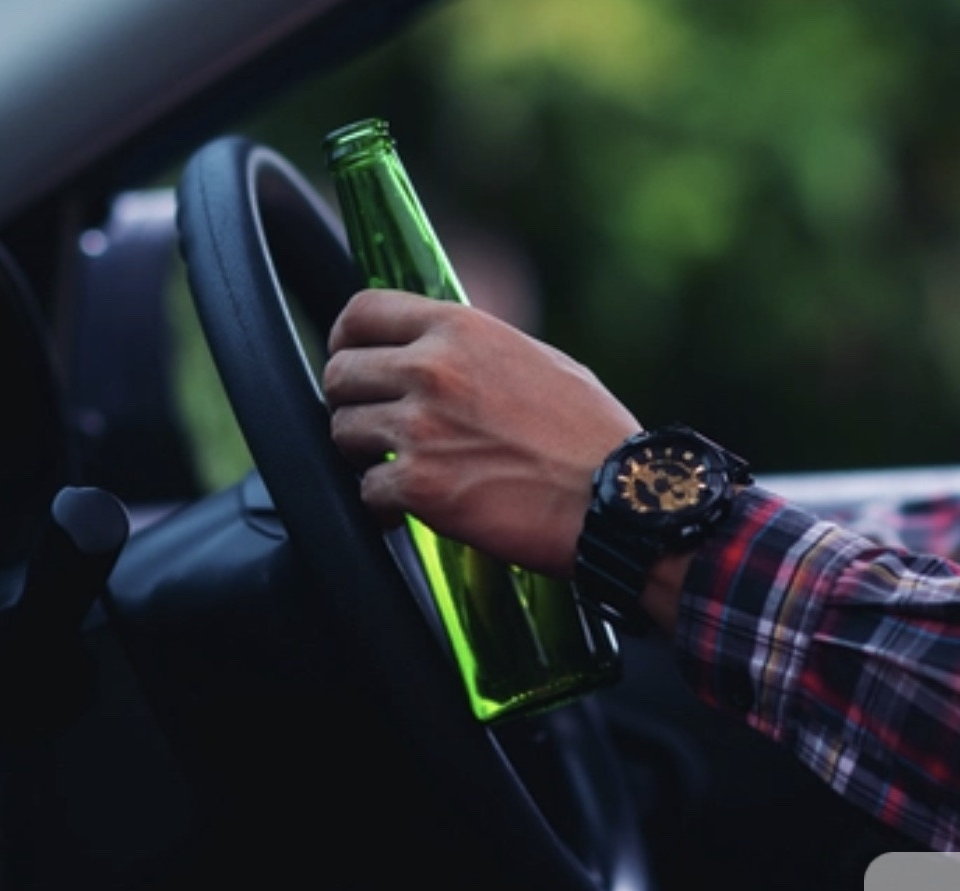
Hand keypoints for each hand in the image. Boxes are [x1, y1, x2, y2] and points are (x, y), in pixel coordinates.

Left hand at [324, 289, 639, 577]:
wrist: (619, 499)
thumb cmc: (592, 436)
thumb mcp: (537, 359)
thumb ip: (478, 350)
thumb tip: (442, 352)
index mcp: (460, 329)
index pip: (363, 310)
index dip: (348, 339)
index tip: (353, 360)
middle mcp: (432, 369)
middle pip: (340, 375)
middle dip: (353, 404)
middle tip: (376, 429)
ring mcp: (420, 428)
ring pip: (343, 433)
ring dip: (366, 456)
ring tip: (401, 470)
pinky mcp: (419, 486)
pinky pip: (367, 491)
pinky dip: (385, 506)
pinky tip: (411, 510)